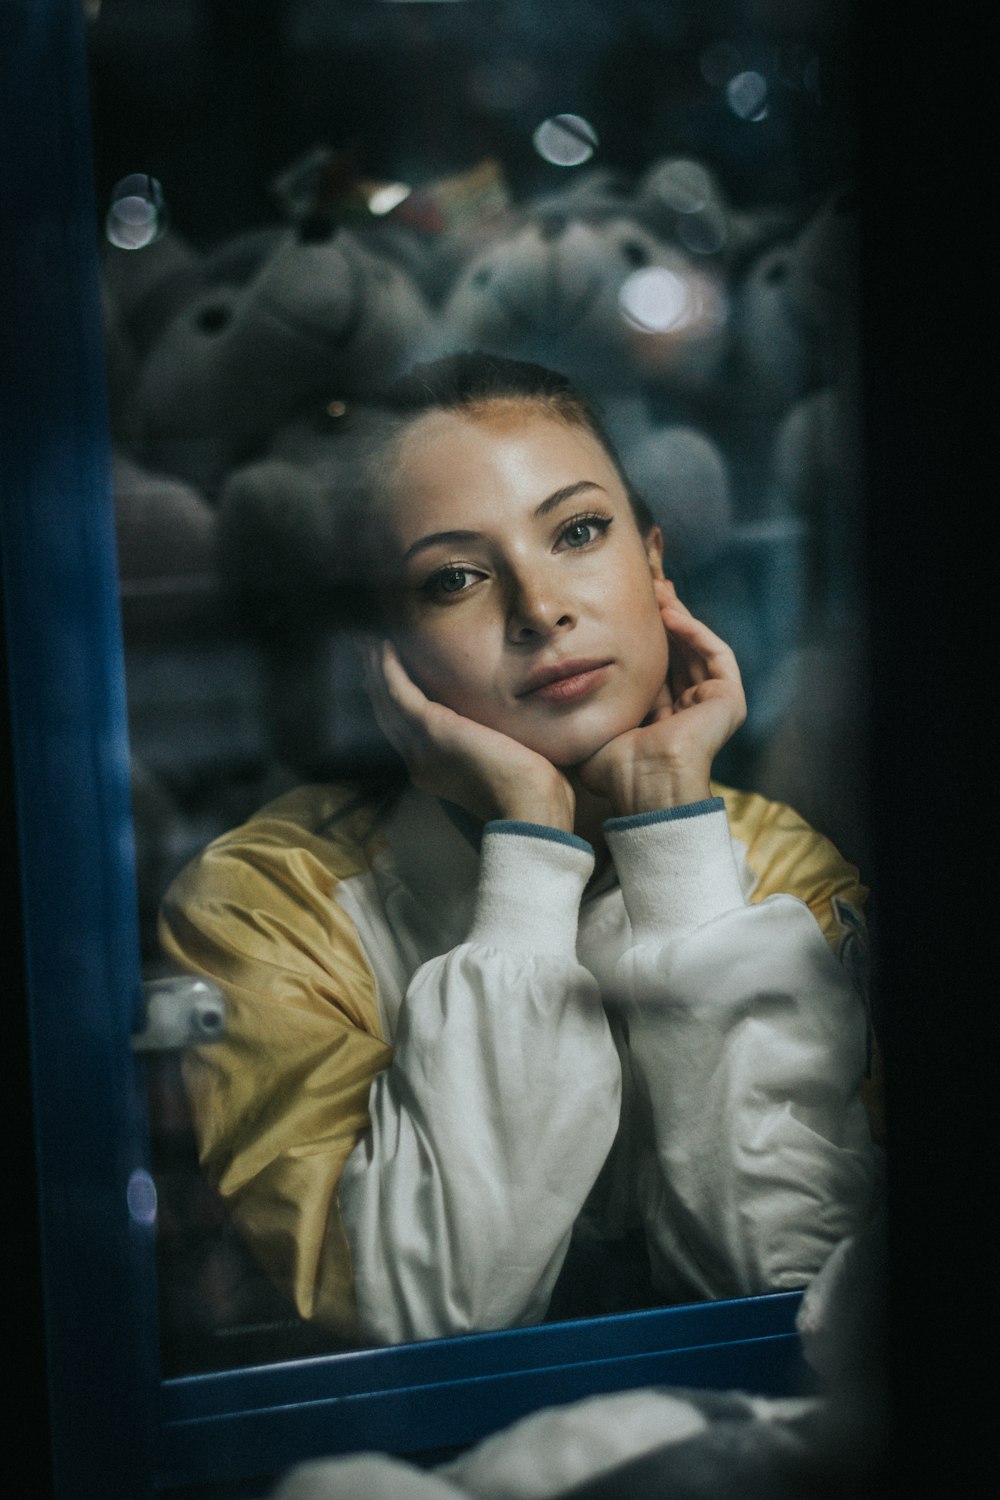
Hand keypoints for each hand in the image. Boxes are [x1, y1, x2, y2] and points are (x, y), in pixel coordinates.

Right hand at [363, 639, 576, 829]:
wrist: (528, 808)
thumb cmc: (530, 792)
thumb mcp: (505, 764)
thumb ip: (495, 746)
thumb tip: (509, 732)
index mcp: (435, 770)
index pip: (405, 731)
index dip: (394, 702)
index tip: (389, 676)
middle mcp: (419, 760)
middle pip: (388, 715)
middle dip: (376, 682)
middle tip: (367, 651)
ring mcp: (421, 745)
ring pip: (387, 702)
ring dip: (376, 670)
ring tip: (370, 643)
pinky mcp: (430, 729)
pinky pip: (398, 693)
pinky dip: (388, 669)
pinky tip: (385, 647)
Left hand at [576, 580, 745, 815]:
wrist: (645, 784)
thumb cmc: (616, 767)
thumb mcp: (598, 726)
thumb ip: (588, 705)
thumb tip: (557, 685)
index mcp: (664, 720)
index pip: (656, 669)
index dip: (642, 639)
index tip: (623, 611)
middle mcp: (690, 711)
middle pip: (679, 653)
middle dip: (663, 620)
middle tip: (645, 590)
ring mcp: (712, 706)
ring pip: (697, 649)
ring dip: (678, 618)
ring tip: (657, 593)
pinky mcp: (729, 700)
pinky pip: (715, 654)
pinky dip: (695, 632)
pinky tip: (671, 615)